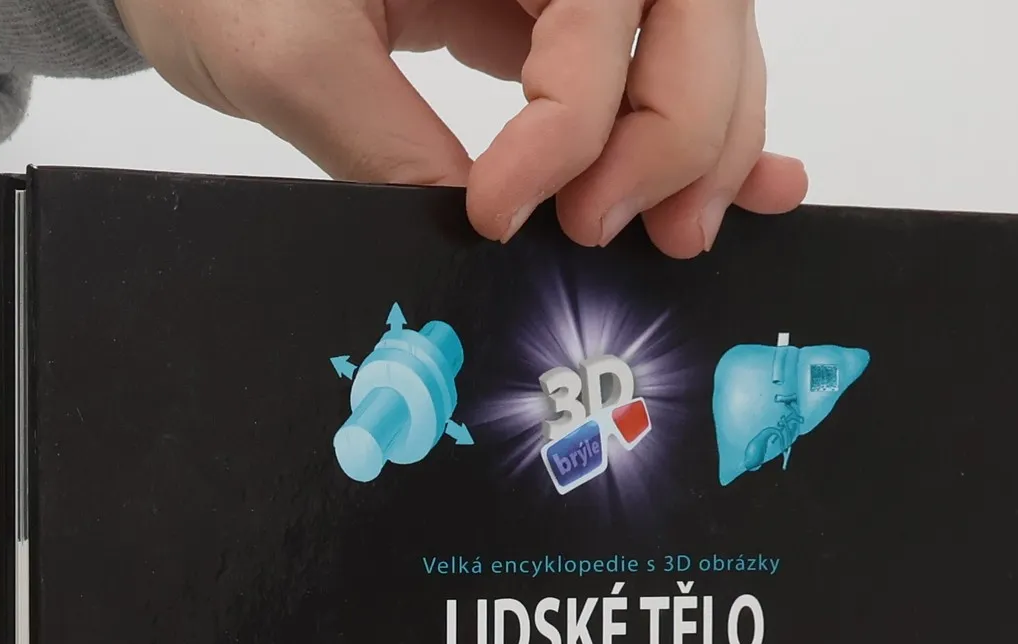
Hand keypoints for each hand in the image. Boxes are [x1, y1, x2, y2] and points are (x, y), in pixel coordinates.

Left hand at [112, 0, 806, 256]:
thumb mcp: (280, 50)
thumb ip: (382, 145)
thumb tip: (475, 246)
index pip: (599, 9)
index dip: (570, 127)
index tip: (499, 211)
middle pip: (693, 10)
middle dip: (678, 132)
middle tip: (612, 234)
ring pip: (697, 42)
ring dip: (702, 145)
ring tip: (672, 237)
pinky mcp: (553, 14)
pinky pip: (648, 69)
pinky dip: (687, 135)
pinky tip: (737, 190)